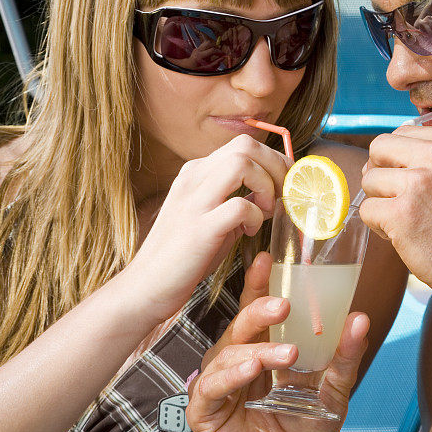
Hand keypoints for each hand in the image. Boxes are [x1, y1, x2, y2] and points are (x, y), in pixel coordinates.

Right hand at [127, 134, 291, 324]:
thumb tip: (272, 194)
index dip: (273, 160)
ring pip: (242, 163)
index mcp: (197, 173)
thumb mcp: (214, 218)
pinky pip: (240, 205)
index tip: (285, 184)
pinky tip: (249, 231)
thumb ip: (240, 201)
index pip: (244, 145)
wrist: (145, 286)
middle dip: (276, 167)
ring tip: (265, 210)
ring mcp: (195, 201)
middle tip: (282, 195)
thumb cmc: (183, 255)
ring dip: (266, 185)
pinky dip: (255, 216)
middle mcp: (194, 179)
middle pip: (246, 146)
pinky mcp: (199, 228)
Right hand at [186, 252, 369, 431]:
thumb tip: (359, 320)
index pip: (256, 309)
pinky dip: (230, 376)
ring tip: (285, 354)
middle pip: (241, 324)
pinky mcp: (205, 410)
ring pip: (228, 353)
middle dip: (260, 310)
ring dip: (257, 350)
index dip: (258, 283)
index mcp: (261, 346)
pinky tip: (250, 371)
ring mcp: (218, 382)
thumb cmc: (308, 423)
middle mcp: (236, 358)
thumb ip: (344, 356)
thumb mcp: (334, 388)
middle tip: (285, 306)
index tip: (267, 259)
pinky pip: (211, 387)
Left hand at [360, 126, 431, 310]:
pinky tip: (406, 238)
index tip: (421, 188)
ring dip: (382, 204)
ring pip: (368, 180)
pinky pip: (367, 210)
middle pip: (378, 149)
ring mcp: (418, 183)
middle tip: (405, 202)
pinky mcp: (401, 213)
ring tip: (410, 222)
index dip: (399, 163)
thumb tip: (375, 159)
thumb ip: (428, 157)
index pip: (399, 134)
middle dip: (383, 176)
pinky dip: (380, 228)